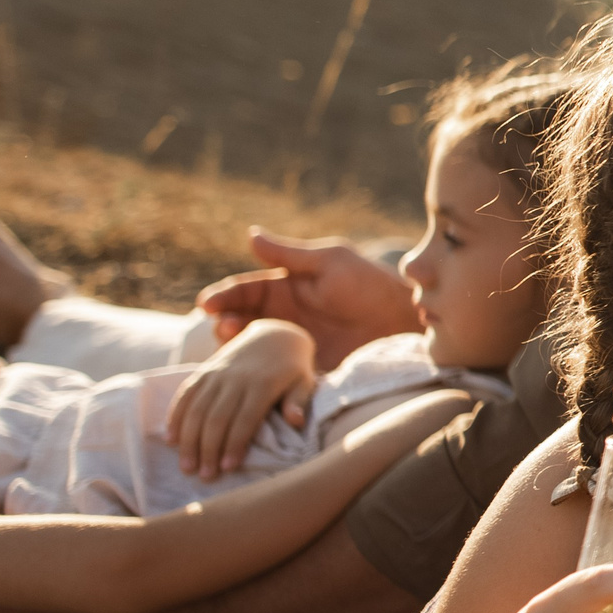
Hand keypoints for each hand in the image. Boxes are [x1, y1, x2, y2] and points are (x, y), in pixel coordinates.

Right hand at [164, 319, 318, 476]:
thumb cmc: (293, 368)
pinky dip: (176, 416)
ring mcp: (217, 374)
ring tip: (186, 467)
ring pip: (197, 408)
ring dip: (189, 439)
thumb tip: (296, 421)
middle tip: (204, 476)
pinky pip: (186, 393)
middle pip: (217, 418)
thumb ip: (298, 401)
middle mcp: (236, 378)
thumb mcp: (304, 381)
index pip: (245, 419)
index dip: (234, 444)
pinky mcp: (205, 371)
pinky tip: (170, 439)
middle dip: (208, 449)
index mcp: (262, 384)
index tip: (227, 469)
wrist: (274, 335)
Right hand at [195, 229, 419, 369]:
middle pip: (241, 323)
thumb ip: (290, 255)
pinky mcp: (304, 372)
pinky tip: (251, 377)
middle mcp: (283, 319)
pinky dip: (259, 378)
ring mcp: (292, 347)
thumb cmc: (371, 285)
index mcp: (285, 290)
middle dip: (224, 324)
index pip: (244, 292)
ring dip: (237, 350)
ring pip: (252, 350)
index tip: (207, 303)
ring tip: (233, 346)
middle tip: (221, 326)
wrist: (406, 322)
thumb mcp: (331, 262)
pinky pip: (275, 377)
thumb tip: (250, 235)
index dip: (224, 296)